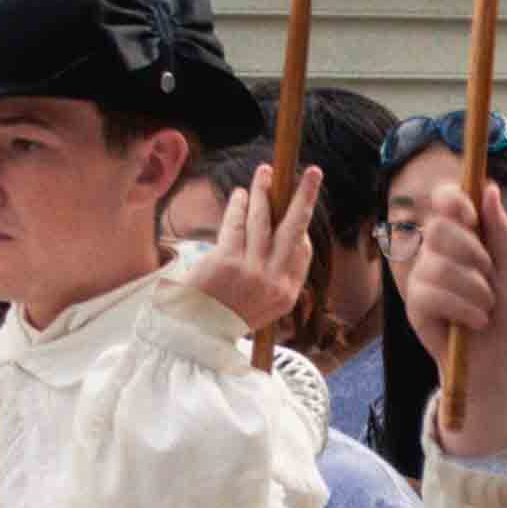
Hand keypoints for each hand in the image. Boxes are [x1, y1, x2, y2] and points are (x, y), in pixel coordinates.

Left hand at [185, 159, 316, 346]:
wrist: (194, 336)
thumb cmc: (226, 318)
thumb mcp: (263, 308)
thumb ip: (277, 279)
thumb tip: (295, 242)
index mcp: (286, 293)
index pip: (302, 250)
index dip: (300, 227)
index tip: (296, 208)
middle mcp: (274, 281)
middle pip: (295, 228)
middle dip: (305, 196)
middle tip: (312, 171)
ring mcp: (251, 271)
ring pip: (263, 220)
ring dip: (263, 192)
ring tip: (264, 172)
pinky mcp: (227, 262)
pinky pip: (236, 224)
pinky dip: (238, 206)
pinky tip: (240, 195)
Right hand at [396, 165, 506, 456]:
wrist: (504, 359)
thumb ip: (503, 232)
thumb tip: (489, 189)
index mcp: (465, 235)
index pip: (445, 200)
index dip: (452, 199)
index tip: (470, 215)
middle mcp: (439, 252)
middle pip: (439, 229)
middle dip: (472, 253)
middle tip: (490, 276)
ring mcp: (424, 278)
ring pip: (437, 265)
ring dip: (473, 289)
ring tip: (487, 309)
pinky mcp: (416, 306)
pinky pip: (429, 294)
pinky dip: (461, 308)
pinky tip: (475, 322)